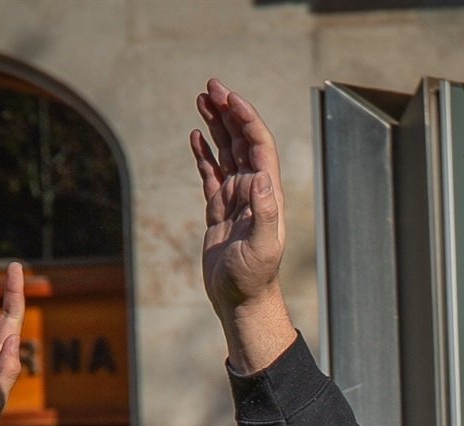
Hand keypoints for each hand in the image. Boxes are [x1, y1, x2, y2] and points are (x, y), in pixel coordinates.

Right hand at [192, 82, 299, 375]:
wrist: (240, 301)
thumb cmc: (253, 279)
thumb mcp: (262, 248)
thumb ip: (264, 212)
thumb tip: (262, 177)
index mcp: (267, 193)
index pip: (258, 144)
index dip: (245, 118)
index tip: (228, 97)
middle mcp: (253, 190)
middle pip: (242, 140)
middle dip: (228, 112)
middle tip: (210, 86)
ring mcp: (235, 198)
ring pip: (226, 152)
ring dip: (216, 125)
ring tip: (201, 100)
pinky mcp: (218, 210)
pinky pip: (211, 173)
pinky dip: (204, 153)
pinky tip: (196, 137)